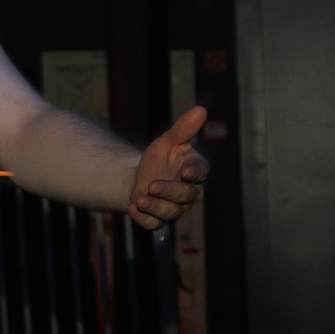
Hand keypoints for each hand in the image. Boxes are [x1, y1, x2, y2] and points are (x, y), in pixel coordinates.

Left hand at [128, 106, 209, 227]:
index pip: (201, 174)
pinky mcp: (159, 219)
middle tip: (152, 185)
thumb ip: (183, 129)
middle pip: (186, 197)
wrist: (139, 177)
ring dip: (155, 207)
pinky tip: (133, 208)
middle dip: (170, 192)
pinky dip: (144, 219)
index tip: (185, 172)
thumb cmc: (160, 157)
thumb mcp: (168, 141)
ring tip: (140, 200)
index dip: (195, 174)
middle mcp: (190, 193)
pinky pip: (155, 224)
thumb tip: (201, 109)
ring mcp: (175, 208)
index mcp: (195, 171)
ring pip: (171, 212)